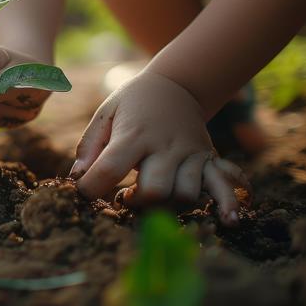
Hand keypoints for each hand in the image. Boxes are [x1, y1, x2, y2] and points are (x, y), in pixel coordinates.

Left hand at [70, 70, 250, 225]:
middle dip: (137, 204)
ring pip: (185, 195)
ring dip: (167, 206)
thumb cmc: (134, 103)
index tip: (83, 193)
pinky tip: (229, 222)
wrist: (177, 84)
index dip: (92, 188)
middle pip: (156, 190)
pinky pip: (224, 185)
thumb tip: (76, 177)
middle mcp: (166, 146)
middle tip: (125, 197)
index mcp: (136, 134)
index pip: (111, 167)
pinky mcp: (209, 160)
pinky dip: (227, 204)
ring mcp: (191, 154)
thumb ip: (89, 145)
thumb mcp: (106, 113)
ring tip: (151, 197)